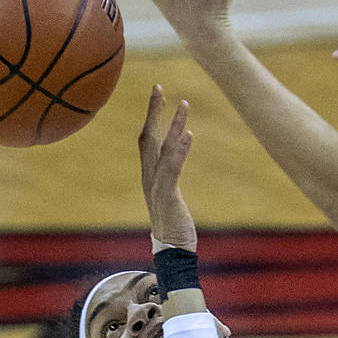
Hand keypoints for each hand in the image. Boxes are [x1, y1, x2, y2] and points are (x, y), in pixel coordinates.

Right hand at [139, 86, 196, 251]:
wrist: (172, 250)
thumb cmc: (174, 224)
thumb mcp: (170, 195)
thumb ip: (169, 176)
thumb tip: (175, 158)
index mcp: (149, 174)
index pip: (147, 138)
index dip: (151, 115)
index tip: (157, 94)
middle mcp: (149, 176)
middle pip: (148, 137)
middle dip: (153, 110)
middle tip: (158, 86)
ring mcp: (156, 185)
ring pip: (162, 148)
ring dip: (173, 125)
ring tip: (184, 105)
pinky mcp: (166, 195)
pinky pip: (173, 168)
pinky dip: (180, 150)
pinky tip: (189, 135)